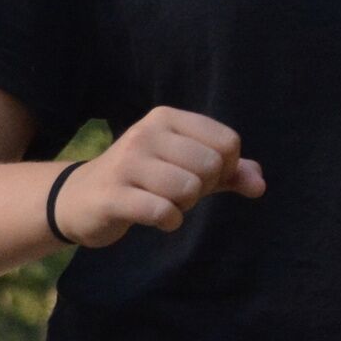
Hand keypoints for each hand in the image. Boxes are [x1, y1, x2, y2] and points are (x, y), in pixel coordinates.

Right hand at [58, 108, 264, 246]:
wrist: (81, 198)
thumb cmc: (145, 180)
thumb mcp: (188, 168)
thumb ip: (230, 173)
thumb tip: (259, 184)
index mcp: (166, 118)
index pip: (227, 142)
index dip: (224, 168)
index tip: (197, 175)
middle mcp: (144, 133)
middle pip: (211, 165)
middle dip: (203, 188)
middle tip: (177, 192)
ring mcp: (125, 163)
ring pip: (189, 188)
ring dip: (184, 206)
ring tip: (162, 202)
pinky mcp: (113, 195)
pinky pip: (163, 211)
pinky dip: (169, 221)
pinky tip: (156, 219)